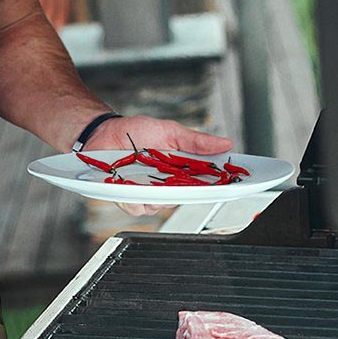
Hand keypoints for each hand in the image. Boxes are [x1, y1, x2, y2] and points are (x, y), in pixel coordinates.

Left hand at [85, 115, 233, 217]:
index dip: (220, 186)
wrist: (104, 133)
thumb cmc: (136, 131)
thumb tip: (225, 143)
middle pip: (185, 198)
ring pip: (161, 206)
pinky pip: (137, 207)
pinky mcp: (128, 198)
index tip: (233, 184)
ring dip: (156, 193)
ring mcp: (148, 193)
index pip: (206, 183)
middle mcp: (167, 185)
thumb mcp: (170, 131)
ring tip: (146, 174)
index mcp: (181, 170)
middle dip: (186, 190)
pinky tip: (128, 183)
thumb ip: (196, 141)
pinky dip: (134, 197)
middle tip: (180, 177)